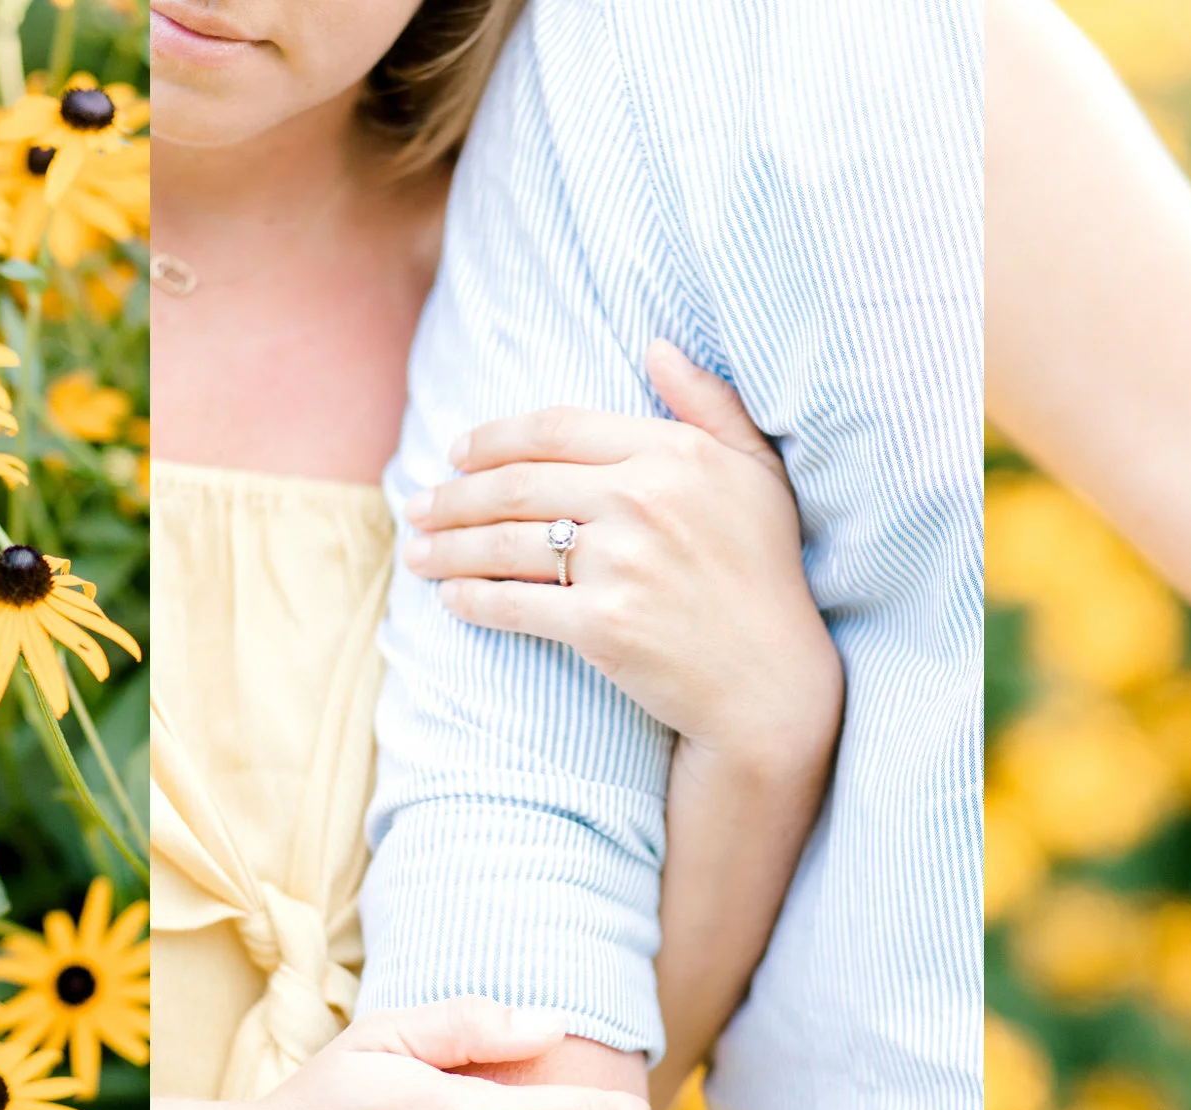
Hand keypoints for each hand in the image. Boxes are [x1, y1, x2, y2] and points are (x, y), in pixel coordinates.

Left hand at [402, 340, 843, 773]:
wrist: (772, 682)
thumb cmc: (765, 575)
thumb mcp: (757, 473)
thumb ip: (709, 404)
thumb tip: (657, 347)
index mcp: (675, 453)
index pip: (556, 429)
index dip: (493, 438)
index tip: (457, 453)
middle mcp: (644, 499)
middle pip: (518, 484)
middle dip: (454, 494)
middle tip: (418, 505)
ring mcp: (623, 563)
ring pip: (505, 541)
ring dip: (448, 546)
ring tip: (418, 552)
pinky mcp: (604, 625)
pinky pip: (515, 603)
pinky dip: (472, 599)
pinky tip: (450, 597)